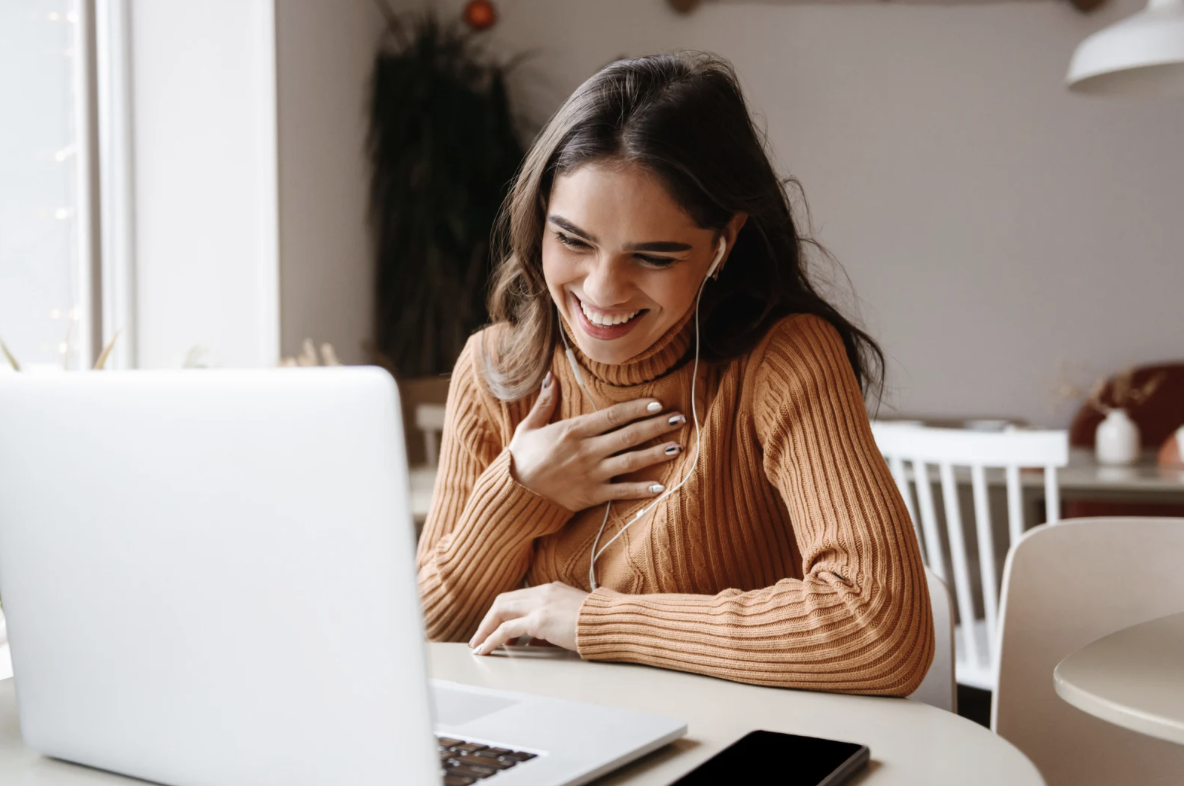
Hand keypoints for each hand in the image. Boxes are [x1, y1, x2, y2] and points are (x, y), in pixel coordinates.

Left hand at [469, 582, 589, 654]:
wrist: (611, 622)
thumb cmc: (598, 623)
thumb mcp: (572, 617)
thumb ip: (552, 623)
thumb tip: (536, 640)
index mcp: (550, 589)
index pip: (517, 597)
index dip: (503, 612)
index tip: (496, 628)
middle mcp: (542, 593)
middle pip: (503, 601)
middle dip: (488, 620)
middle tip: (480, 636)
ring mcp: (540, 605)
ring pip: (500, 612)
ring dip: (485, 629)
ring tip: (478, 645)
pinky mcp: (539, 621)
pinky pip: (506, 630)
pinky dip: (491, 639)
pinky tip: (485, 649)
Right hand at [507, 372, 686, 511]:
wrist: (513, 494)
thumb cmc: (521, 458)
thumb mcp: (529, 426)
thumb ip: (545, 402)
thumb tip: (550, 376)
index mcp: (574, 430)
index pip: (614, 415)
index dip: (638, 408)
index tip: (658, 403)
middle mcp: (587, 450)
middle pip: (630, 435)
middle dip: (657, 425)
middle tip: (680, 418)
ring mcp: (592, 474)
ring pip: (631, 461)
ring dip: (657, 453)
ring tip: (678, 446)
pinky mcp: (592, 496)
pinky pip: (622, 492)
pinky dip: (642, 490)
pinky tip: (661, 486)